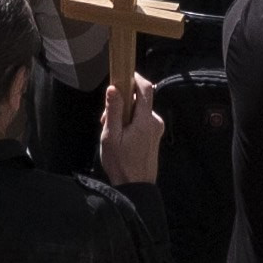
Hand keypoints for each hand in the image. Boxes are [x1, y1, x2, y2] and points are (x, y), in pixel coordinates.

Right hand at [99, 64, 164, 189]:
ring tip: (110, 131)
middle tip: (105, 117)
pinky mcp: (154, 136)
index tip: (122, 74)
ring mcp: (156, 129)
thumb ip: (113, 111)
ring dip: (124, 113)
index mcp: (146, 120)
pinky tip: (120, 136)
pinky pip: (142, 120)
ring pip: (140, 110)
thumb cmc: (121, 162)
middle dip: (122, 101)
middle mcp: (155, 122)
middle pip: (140, 100)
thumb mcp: (111, 136)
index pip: (146, 89)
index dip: (135, 77)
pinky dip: (130, 121)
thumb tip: (114, 88)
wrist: (136, 188)